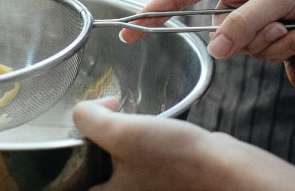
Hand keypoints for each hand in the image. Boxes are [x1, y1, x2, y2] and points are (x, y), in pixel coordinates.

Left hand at [72, 98, 294, 189]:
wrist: (231, 173)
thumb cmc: (177, 160)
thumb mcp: (122, 133)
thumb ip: (89, 120)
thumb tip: (81, 110)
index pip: (66, 179)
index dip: (62, 154)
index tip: (70, 130)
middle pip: (90, 170)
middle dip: (90, 142)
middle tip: (96, 116)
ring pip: (114, 165)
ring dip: (114, 140)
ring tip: (118, 115)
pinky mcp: (163, 185)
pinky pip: (137, 164)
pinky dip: (136, 144)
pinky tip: (146, 126)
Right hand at [120, 0, 294, 61]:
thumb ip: (244, 22)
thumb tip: (215, 50)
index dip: (153, 12)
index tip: (129, 31)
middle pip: (220, 34)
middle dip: (253, 36)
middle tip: (282, 25)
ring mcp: (256, 19)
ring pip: (247, 50)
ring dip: (281, 43)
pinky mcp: (276, 36)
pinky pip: (270, 56)